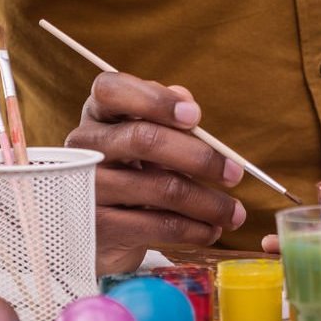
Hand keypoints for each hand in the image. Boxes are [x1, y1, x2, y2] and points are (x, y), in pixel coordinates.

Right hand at [65, 70, 246, 272]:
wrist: (99, 228)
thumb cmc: (130, 168)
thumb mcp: (143, 136)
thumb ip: (164, 114)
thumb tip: (186, 100)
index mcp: (97, 112)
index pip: (112, 90)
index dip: (155, 100)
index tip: (195, 116)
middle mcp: (85, 146)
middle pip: (144, 139)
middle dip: (199, 156)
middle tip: (235, 173)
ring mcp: (88, 187)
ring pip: (160, 188)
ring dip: (208, 202)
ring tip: (234, 213)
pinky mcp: (98, 226)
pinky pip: (157, 225)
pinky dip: (193, 229)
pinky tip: (211, 230)